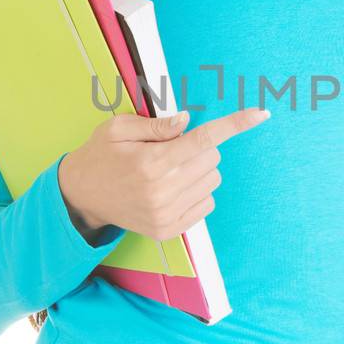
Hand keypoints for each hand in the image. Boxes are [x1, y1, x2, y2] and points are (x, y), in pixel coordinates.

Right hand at [58, 104, 269, 240]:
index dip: (235, 124)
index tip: (261, 114)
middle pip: (212, 158)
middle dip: (198, 147)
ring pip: (212, 180)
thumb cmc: (101, 155)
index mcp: (151, 161)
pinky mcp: (170, 229)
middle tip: (169, 149)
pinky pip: (206, 203)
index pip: (204, 138)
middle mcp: (162, 190)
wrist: (81, 196)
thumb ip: (156, 125)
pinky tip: (171, 188)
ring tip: (168, 170)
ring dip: (198, 169)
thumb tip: (187, 121)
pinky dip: (196, 191)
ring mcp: (167, 213)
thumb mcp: (118, 128)